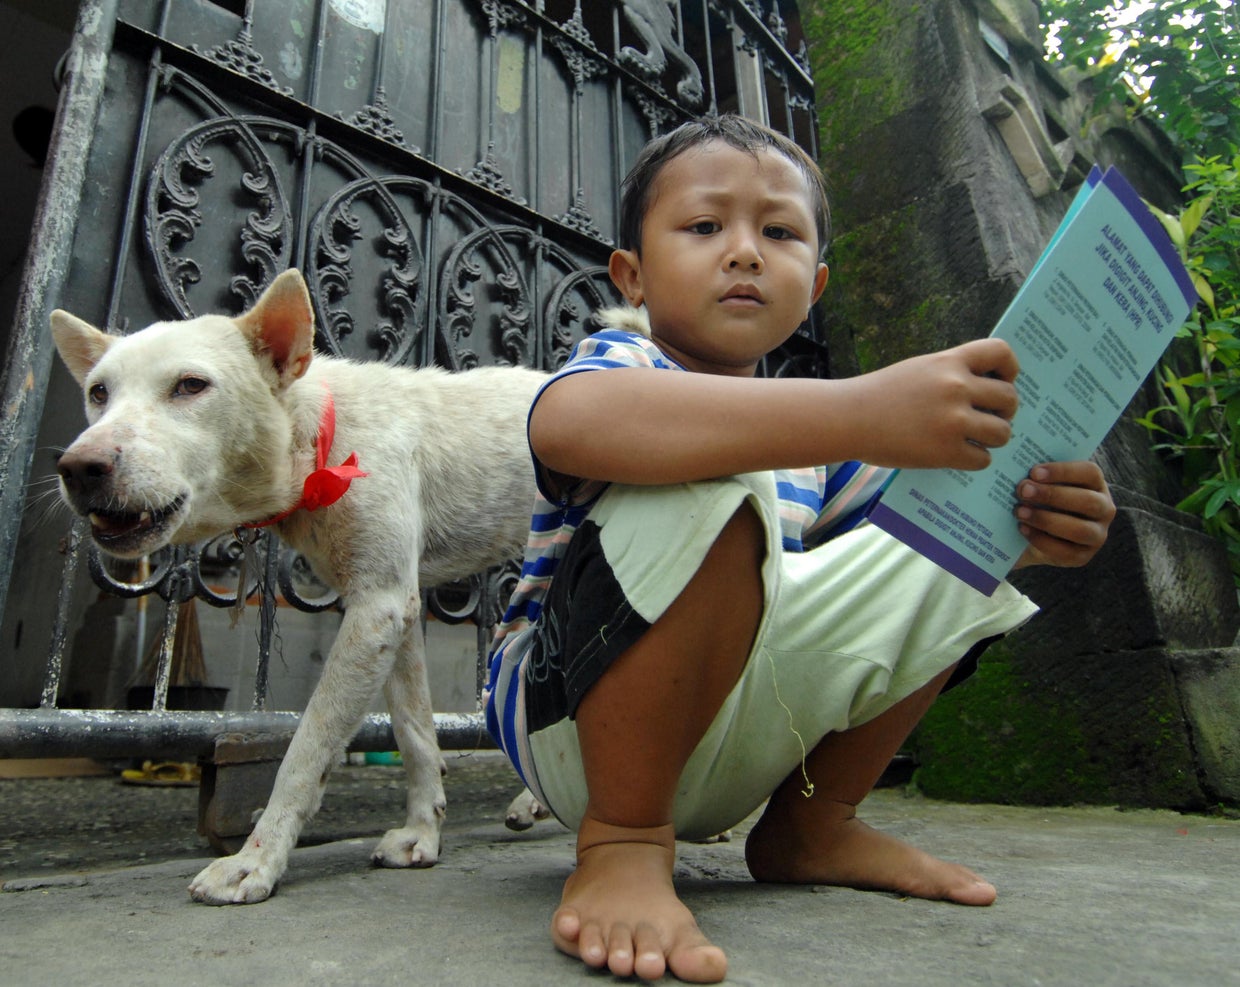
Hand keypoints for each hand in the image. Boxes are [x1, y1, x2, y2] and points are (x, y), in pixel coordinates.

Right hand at [857, 339, 1019, 469]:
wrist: (848, 418)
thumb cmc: (880, 395)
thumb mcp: (919, 369)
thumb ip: (952, 373)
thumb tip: (987, 389)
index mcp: (949, 362)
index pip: (1001, 352)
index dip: (1010, 369)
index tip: (1001, 381)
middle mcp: (957, 387)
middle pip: (1009, 398)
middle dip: (1003, 411)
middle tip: (987, 419)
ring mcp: (954, 421)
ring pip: (1002, 432)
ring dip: (992, 438)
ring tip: (973, 439)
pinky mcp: (946, 451)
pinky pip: (983, 458)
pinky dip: (975, 459)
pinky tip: (958, 454)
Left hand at [1012, 461, 1115, 568]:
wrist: (1032, 536)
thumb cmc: (1038, 501)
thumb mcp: (1040, 485)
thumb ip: (1036, 477)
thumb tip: (1021, 474)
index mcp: (1096, 484)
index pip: (1090, 472)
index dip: (1063, 471)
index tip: (1034, 472)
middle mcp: (1104, 510)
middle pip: (1087, 501)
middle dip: (1053, 495)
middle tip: (1024, 491)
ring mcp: (1096, 535)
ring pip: (1080, 530)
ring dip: (1046, 520)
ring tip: (1019, 512)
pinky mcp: (1082, 557)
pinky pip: (1066, 552)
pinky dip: (1041, 540)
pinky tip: (1023, 529)